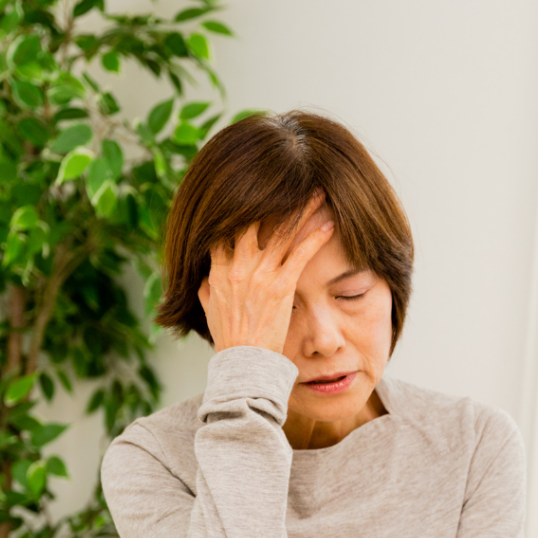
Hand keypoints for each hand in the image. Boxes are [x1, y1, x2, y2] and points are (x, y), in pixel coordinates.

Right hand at [198, 189, 334, 353]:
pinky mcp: (281, 286)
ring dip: (302, 209)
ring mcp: (259, 275)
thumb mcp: (209, 309)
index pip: (224, 226)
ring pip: (281, 231)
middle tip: (289, 175)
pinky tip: (330, 225)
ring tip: (317, 192)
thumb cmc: (230, 340)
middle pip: (254, 219)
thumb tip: (206, 276)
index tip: (251, 186)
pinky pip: (300, 255)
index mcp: (218, 269)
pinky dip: (316, 238)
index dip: (239, 204)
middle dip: (273, 196)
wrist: (243, 362)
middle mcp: (237, 266)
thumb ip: (208, 288)